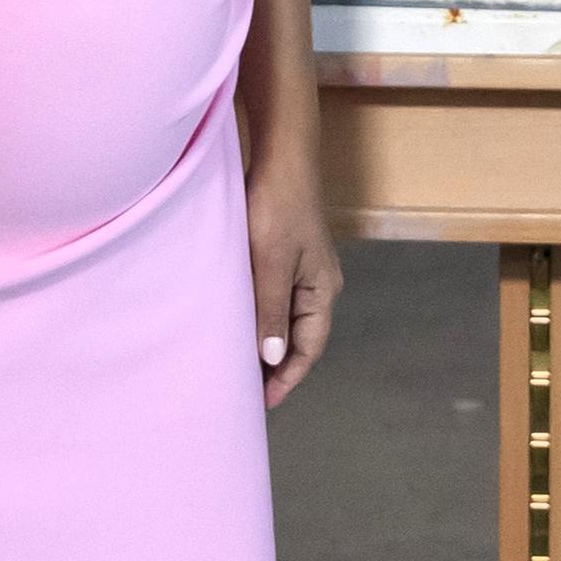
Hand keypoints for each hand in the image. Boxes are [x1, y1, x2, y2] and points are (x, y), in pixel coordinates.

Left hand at [246, 147, 340, 410]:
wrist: (281, 158)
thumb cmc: (277, 209)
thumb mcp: (270, 263)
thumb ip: (270, 311)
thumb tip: (271, 359)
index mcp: (322, 291)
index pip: (308, 348)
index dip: (287, 377)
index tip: (262, 402)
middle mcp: (318, 285)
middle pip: (299, 338)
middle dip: (276, 366)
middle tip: (245, 392)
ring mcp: (303, 270)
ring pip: (285, 319)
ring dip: (266, 342)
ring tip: (239, 365)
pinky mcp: (285, 255)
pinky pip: (275, 299)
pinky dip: (260, 318)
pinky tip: (239, 324)